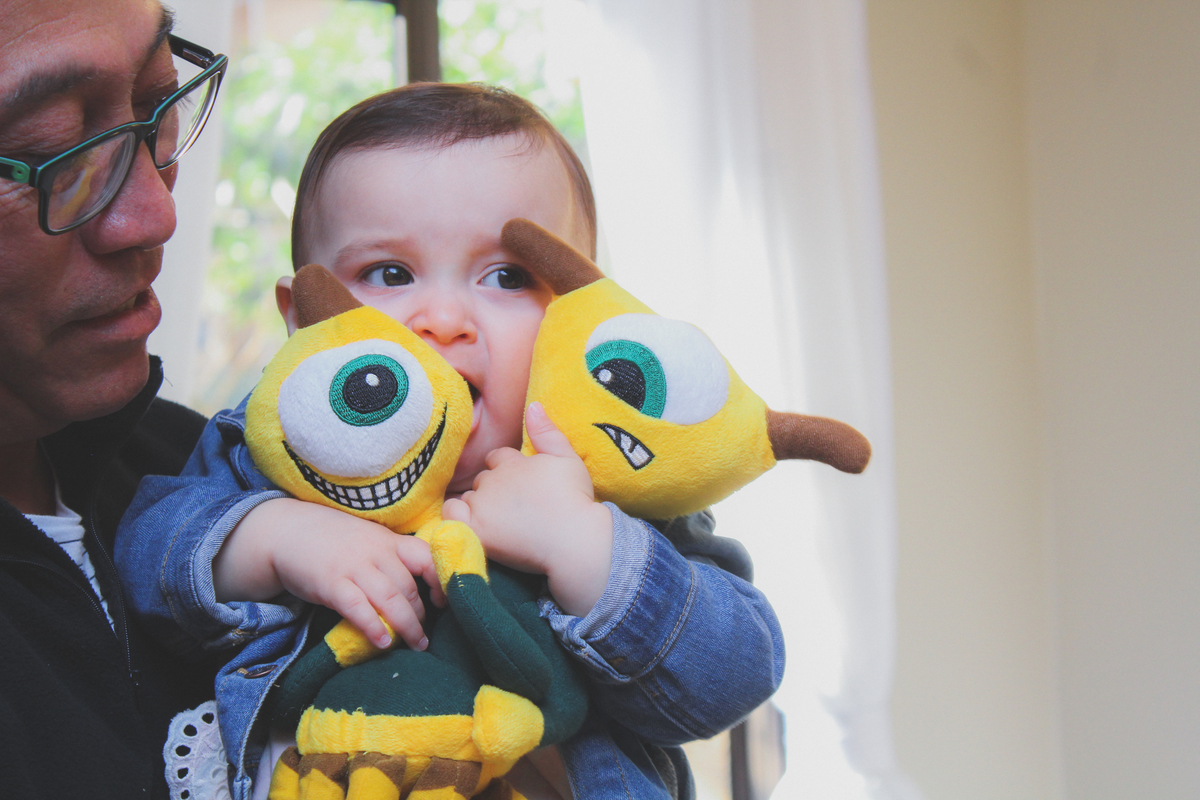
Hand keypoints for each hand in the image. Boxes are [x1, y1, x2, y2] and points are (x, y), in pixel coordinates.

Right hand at [213, 498, 444, 649]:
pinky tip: (383, 642)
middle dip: (421, 615)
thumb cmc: (333, 541)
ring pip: (390, 598)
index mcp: (389, 541)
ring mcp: (353, 566)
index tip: (443, 602)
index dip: (441, 580)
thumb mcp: (368, 541)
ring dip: (406, 626)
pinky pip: (358, 607)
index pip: (426, 557)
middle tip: (425, 637)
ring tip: (415, 645)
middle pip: (409, 586)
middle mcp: (375, 552)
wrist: (286, 531)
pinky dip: (373, 626)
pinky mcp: (331, 583)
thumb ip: (391, 559)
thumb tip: (421, 588)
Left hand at [442, 402, 612, 616]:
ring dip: (479, 505)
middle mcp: (494, 479)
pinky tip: (473, 525)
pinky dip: (457, 517)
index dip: (507, 471)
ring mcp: (482, 505)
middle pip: (482, 478)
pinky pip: (451, 515)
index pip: (497, 458)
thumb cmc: (577, 501)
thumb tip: (532, 405)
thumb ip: (547, 432)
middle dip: (493, 489)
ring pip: (469, 497)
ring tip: (501, 522)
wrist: (575, 541)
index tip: (521, 487)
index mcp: (513, 461)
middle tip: (514, 508)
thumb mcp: (569, 459)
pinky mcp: (475, 529)